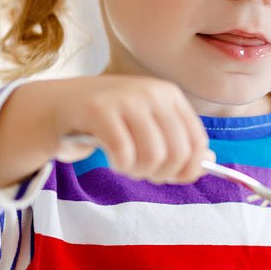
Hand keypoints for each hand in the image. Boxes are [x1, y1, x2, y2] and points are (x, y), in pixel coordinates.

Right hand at [0, 75, 211, 185]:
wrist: (61, 105)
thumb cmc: (110, 120)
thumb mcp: (148, 125)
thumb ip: (178, 141)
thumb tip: (209, 162)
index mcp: (170, 95)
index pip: (197, 142)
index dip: (188, 169)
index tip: (170, 177)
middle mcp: (152, 92)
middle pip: (177, 153)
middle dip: (161, 174)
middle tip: (143, 173)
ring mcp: (126, 98)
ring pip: (153, 156)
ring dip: (139, 172)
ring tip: (127, 165)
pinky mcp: (99, 109)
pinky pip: (123, 154)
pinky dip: (120, 165)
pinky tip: (113, 159)